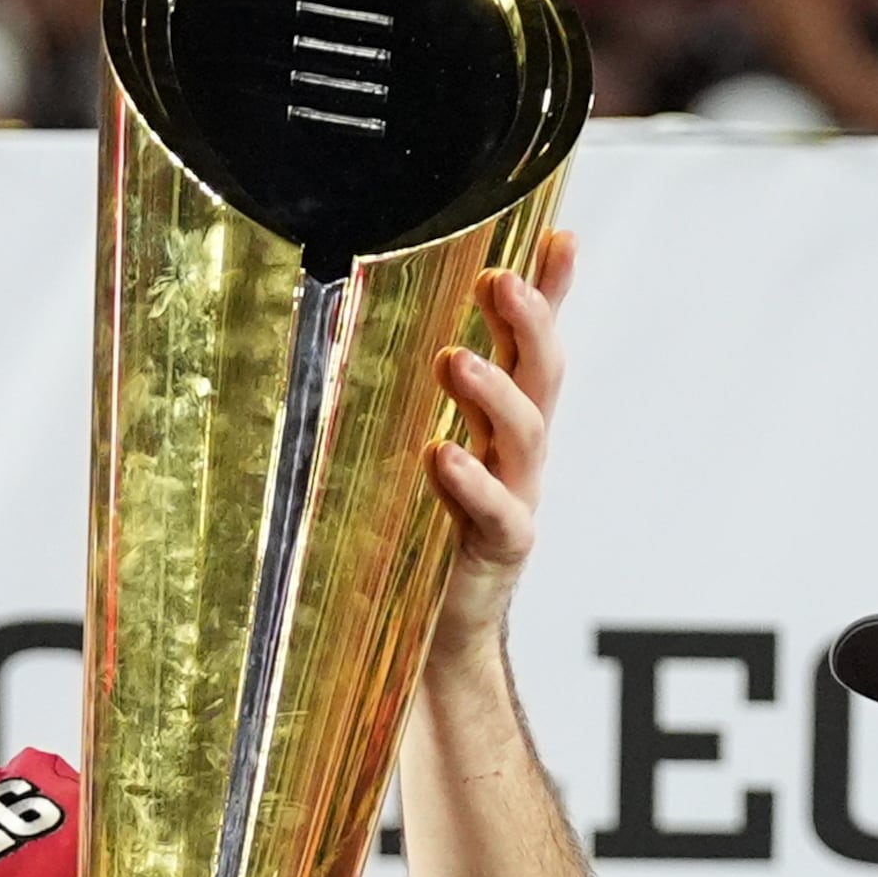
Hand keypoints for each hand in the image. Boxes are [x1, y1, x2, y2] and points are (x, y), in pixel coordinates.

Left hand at [426, 229, 579, 659]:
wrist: (430, 641)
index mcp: (499, 422)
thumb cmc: (410, 539)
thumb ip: (384, 403)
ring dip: (495, 392)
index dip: (552, 289)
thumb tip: (316, 328)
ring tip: (453, 360)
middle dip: (531, 321)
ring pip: (527, 435)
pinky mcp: (499, 553)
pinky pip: (498, 513)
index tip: (561, 235)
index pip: (531, 343)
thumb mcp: (398, 455)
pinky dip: (472, 483)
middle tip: (502, 281)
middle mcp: (518, 453)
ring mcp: (515, 500)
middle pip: (542, 374)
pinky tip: (445, 458)